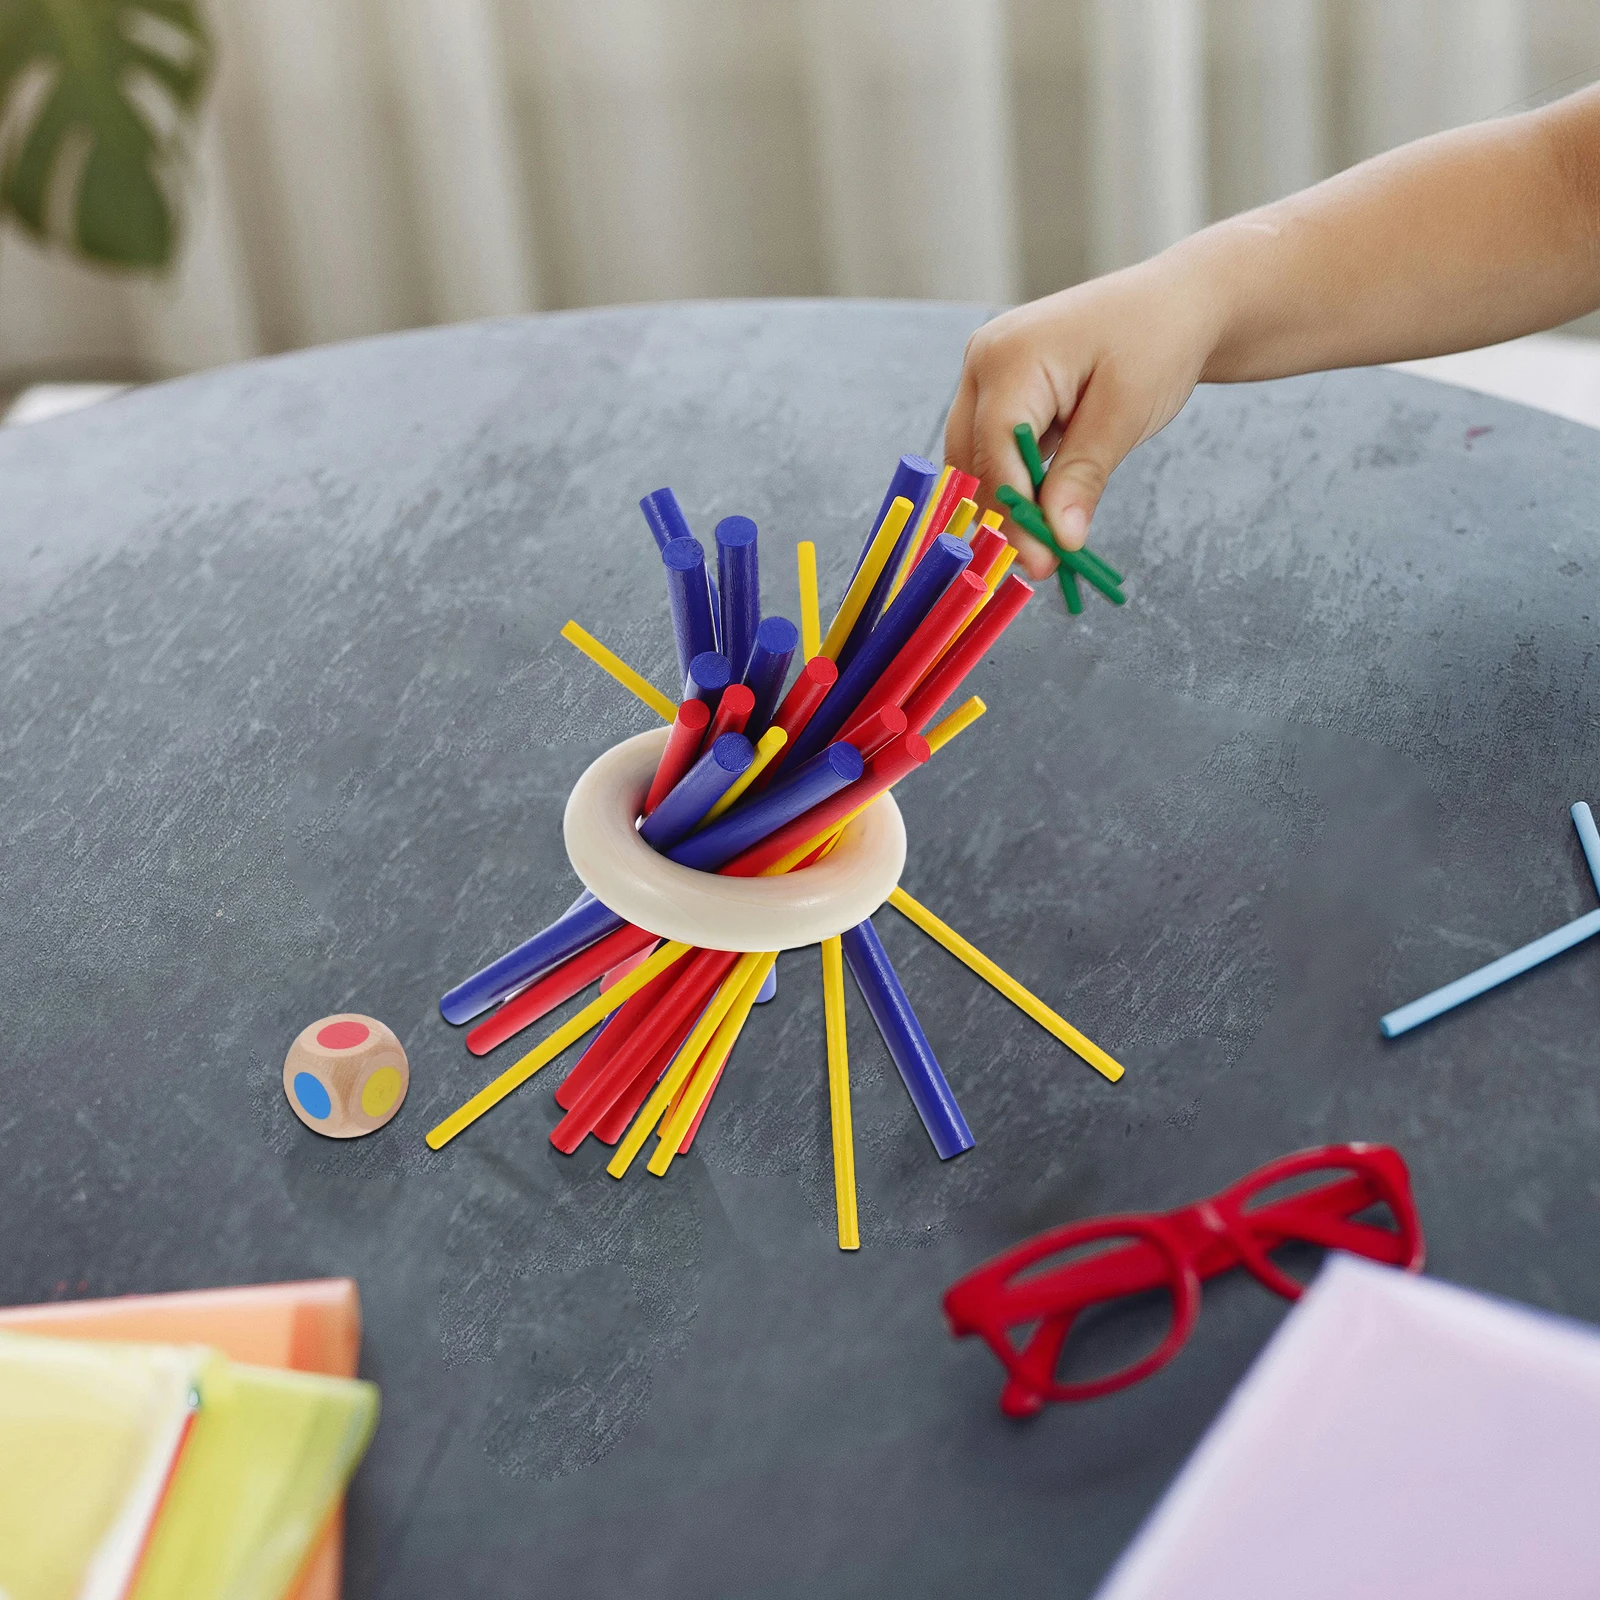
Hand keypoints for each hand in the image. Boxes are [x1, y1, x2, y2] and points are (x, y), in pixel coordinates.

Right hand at [945, 253, 1223, 576]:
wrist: (1178, 302)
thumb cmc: (1158, 340)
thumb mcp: (1125, 412)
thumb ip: (1084, 475)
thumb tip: (1059, 540)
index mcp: (1010, 355)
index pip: (994, 448)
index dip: (1013, 511)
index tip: (1038, 563)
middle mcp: (984, 360)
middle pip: (971, 458)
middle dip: (1004, 514)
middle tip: (1042, 565)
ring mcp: (987, 374)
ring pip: (977, 459)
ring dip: (1009, 502)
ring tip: (1048, 545)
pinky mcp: (1001, 390)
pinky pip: (994, 447)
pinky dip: (1017, 482)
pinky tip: (1047, 511)